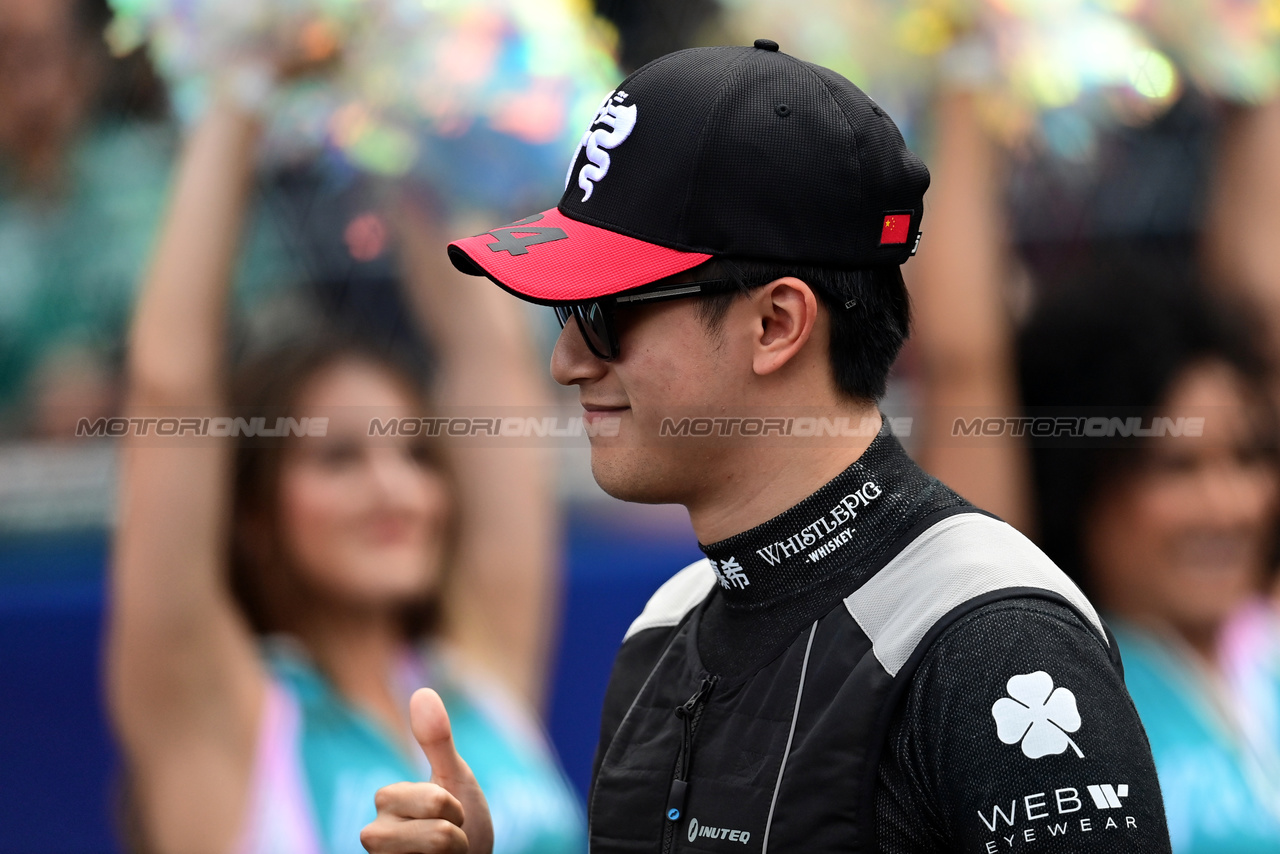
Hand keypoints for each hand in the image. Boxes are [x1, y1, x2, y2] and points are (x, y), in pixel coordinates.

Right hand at [361, 689, 493, 853]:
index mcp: (386, 801)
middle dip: (458, 836)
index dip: (457, 809)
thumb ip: (437, 740)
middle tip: (449, 841)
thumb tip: (421, 692)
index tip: (450, 815)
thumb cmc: (463, 823)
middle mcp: (374, 836)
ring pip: (439, 851)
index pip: (437, 802)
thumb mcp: (455, 777)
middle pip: (438, 831)